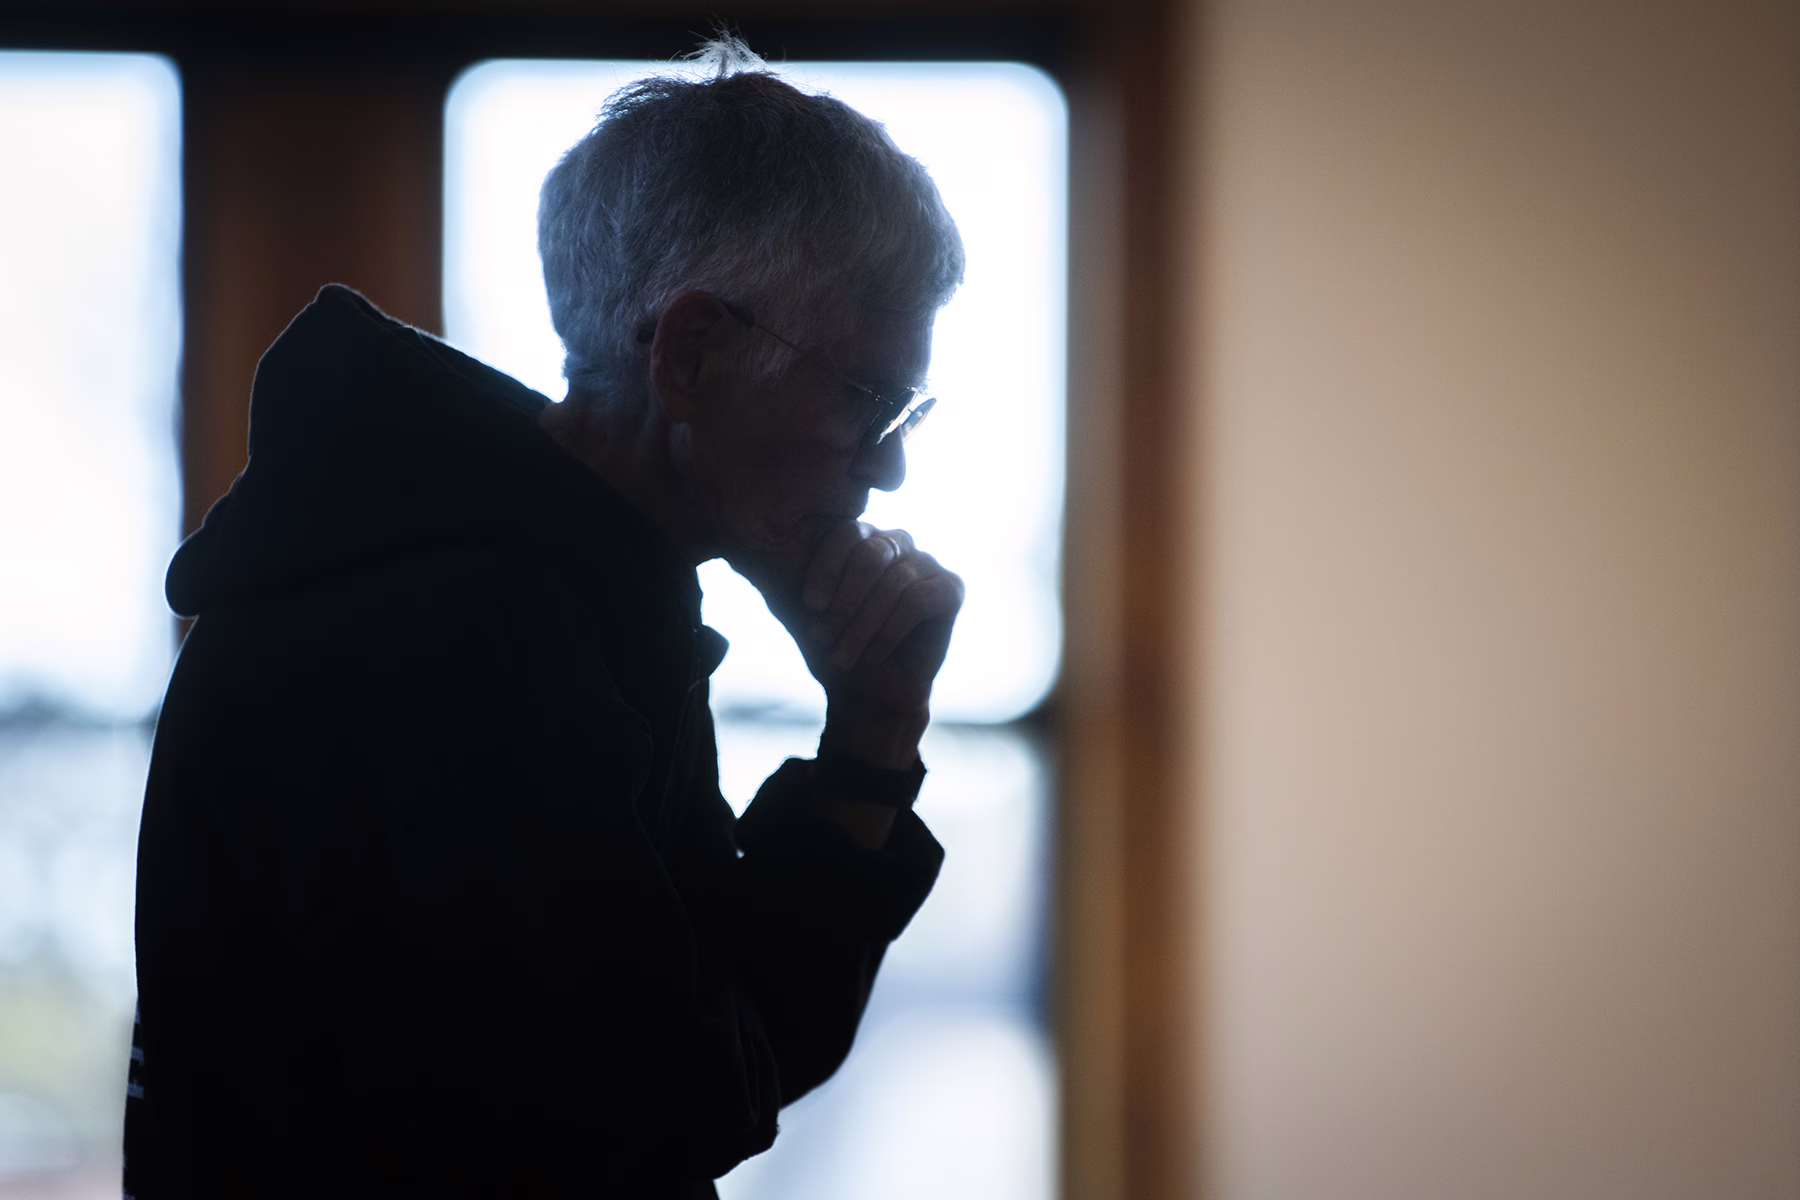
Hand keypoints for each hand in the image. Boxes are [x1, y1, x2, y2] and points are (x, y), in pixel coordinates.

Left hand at [744, 521, 964, 767]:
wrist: (865, 693)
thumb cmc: (833, 646)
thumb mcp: (801, 610)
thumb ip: (782, 576)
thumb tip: (741, 548)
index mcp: (863, 538)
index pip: (845, 534)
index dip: (825, 571)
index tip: (809, 609)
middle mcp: (898, 542)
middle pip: (870, 555)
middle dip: (843, 603)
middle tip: (824, 637)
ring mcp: (927, 564)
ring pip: (893, 583)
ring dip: (861, 626)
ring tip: (844, 655)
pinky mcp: (951, 589)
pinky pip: (917, 601)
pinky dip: (889, 633)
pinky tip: (874, 655)